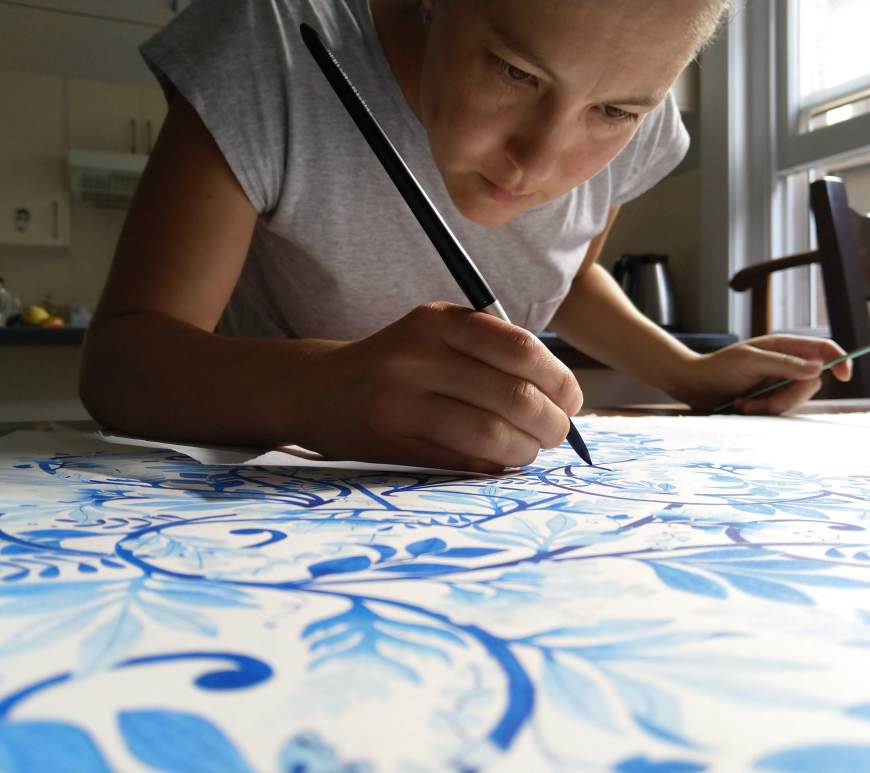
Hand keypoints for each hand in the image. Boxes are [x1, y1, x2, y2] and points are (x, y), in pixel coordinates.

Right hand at [294, 302, 583, 472]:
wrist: (319, 389)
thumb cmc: (395, 364)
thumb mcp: (435, 335)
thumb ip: (490, 352)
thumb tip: (562, 398)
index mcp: (439, 321)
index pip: (520, 349)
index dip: (560, 380)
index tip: (571, 401)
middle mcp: (419, 356)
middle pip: (514, 395)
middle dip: (551, 423)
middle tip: (556, 433)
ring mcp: (401, 400)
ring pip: (491, 433)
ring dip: (526, 450)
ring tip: (528, 450)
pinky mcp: (392, 441)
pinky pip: (462, 459)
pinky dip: (493, 465)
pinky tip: (498, 462)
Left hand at [675, 334, 851, 413]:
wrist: (692, 385)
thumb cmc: (717, 367)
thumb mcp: (749, 361)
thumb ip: (783, 364)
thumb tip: (817, 367)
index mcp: (783, 345)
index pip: (822, 349)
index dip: (838, 360)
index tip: (844, 376)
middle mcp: (785, 363)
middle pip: (811, 383)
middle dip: (787, 398)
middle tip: (758, 404)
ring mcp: (778, 381)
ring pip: (795, 400)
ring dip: (769, 407)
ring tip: (742, 403)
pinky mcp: (769, 398)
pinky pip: (780, 410)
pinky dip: (761, 412)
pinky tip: (742, 406)